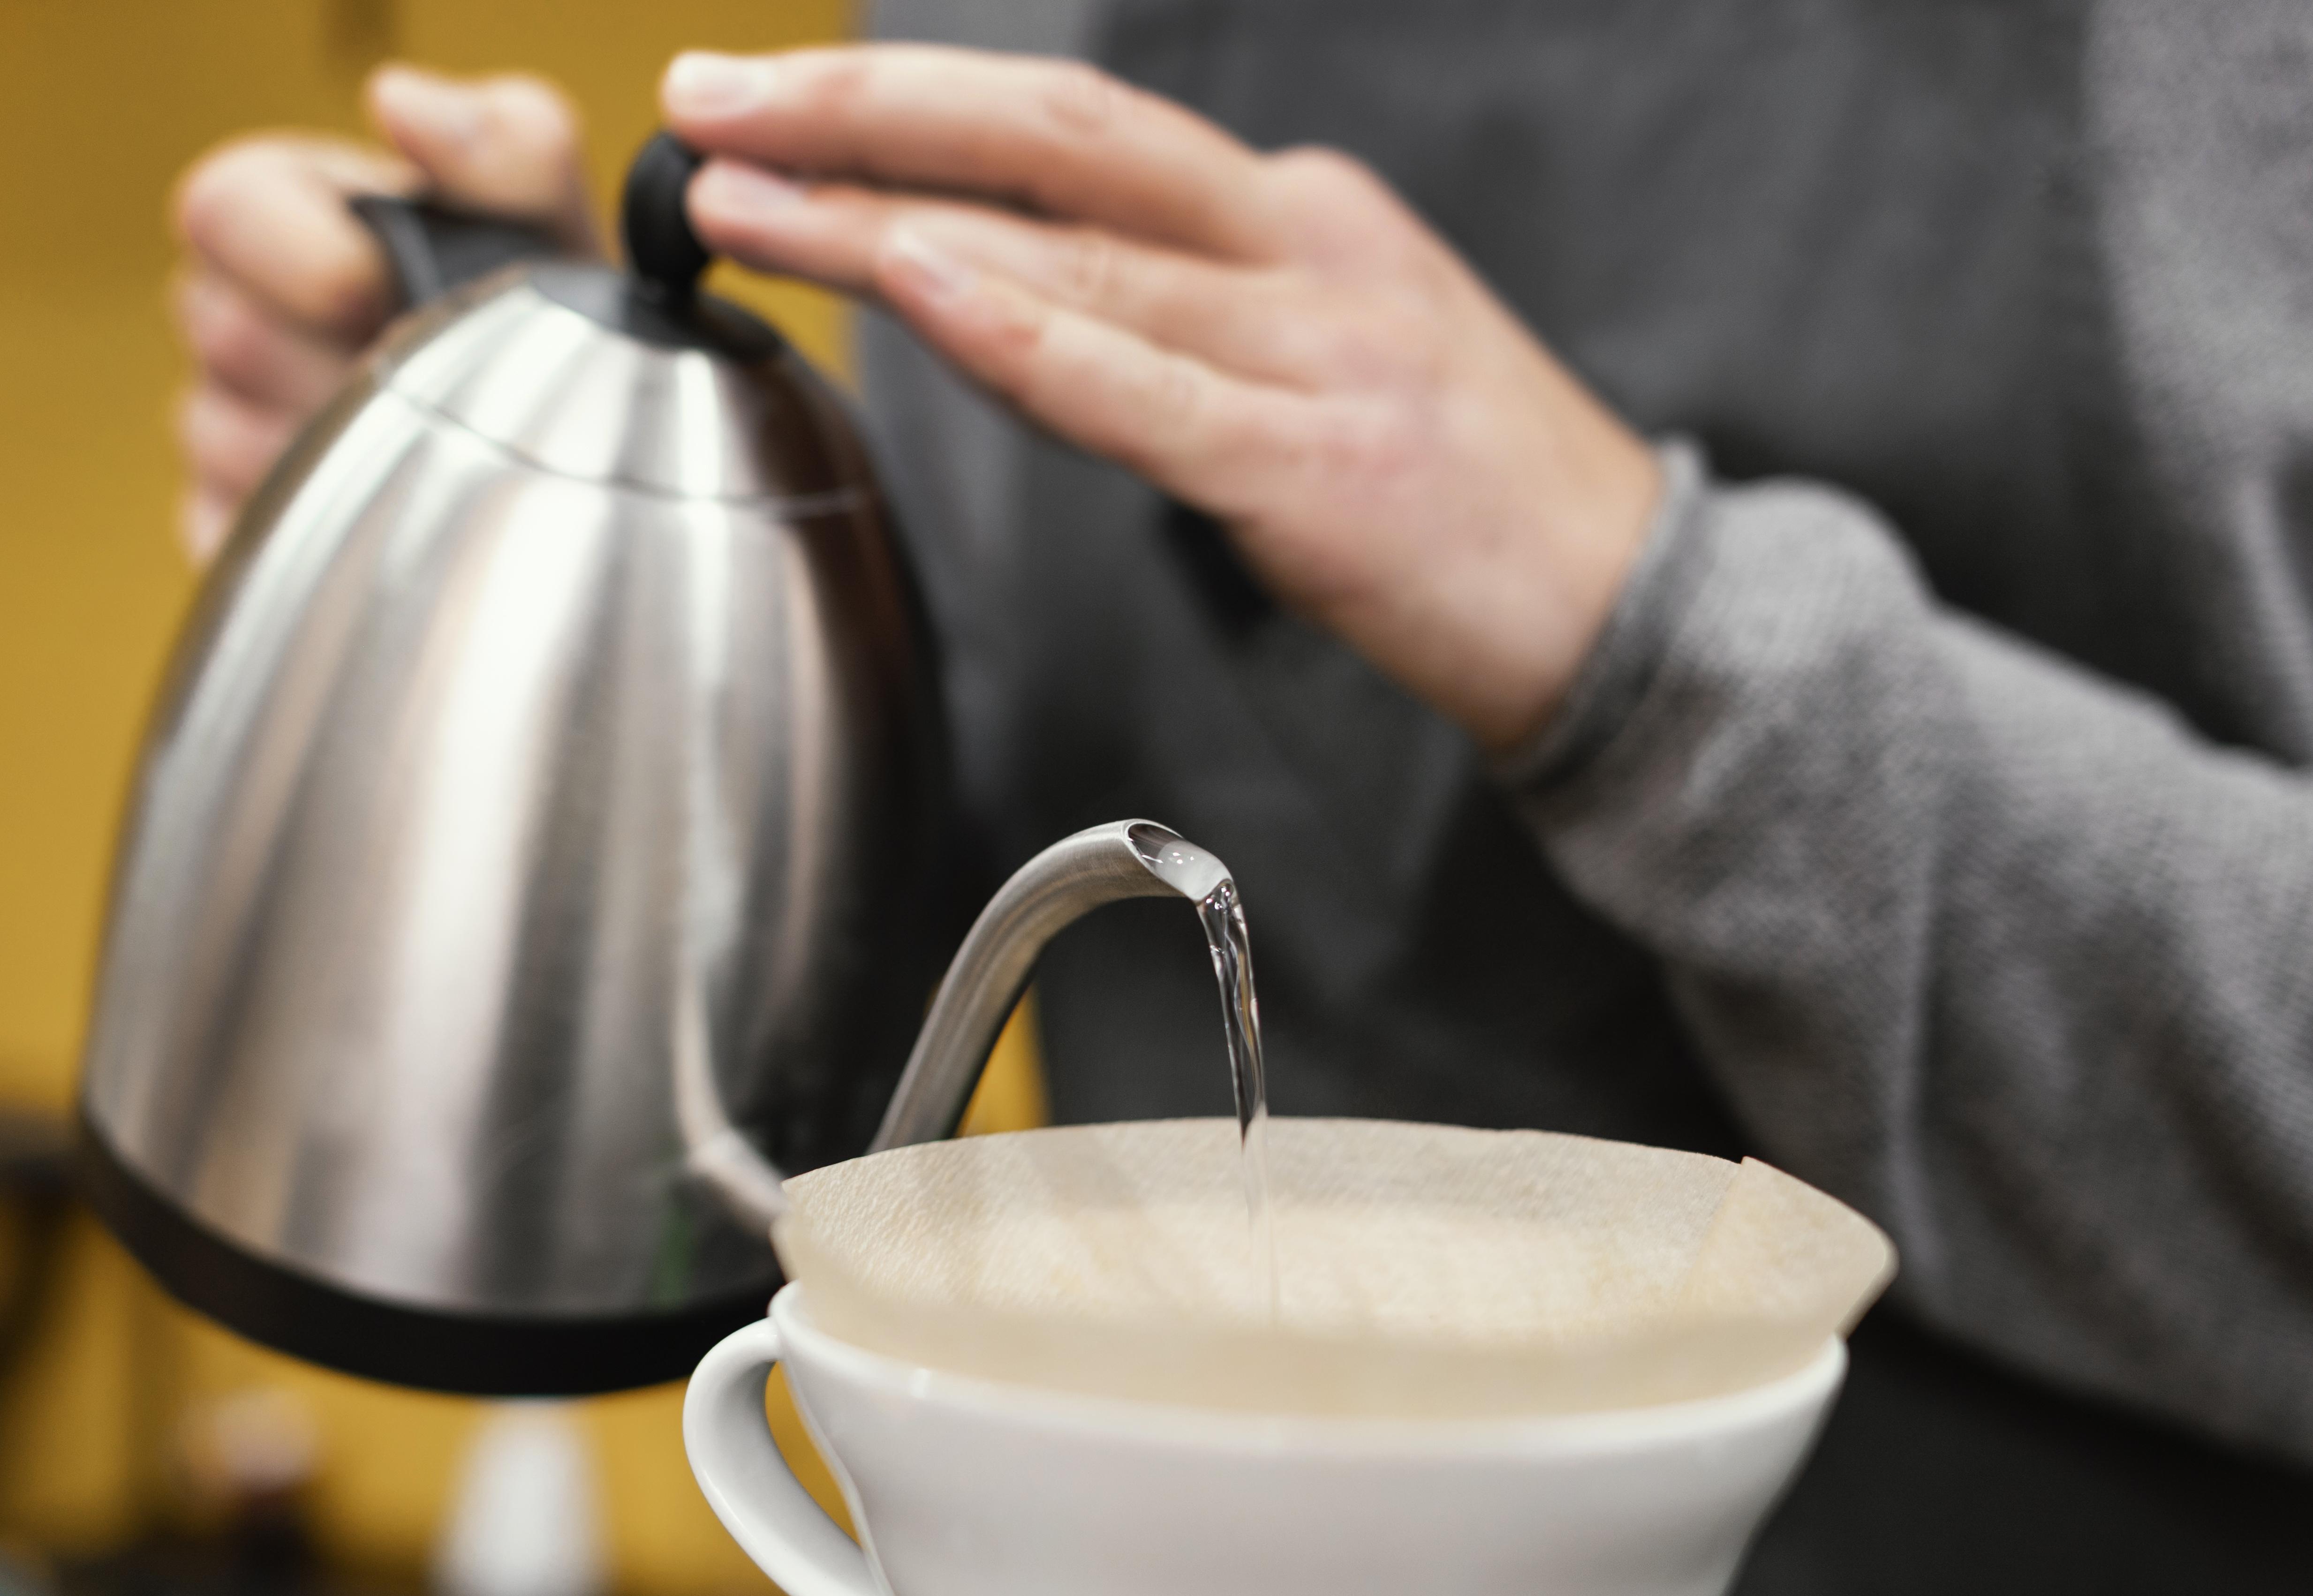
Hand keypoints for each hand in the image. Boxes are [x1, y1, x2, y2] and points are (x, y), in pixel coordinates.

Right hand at [169, 67, 596, 562]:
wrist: (580, 462)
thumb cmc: (547, 334)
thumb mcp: (557, 230)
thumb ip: (508, 148)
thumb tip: (408, 109)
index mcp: (286, 216)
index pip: (225, 206)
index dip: (311, 257)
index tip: (389, 294)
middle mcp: (241, 315)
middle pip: (232, 335)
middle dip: (351, 369)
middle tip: (436, 386)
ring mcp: (229, 425)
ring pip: (241, 446)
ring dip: (356, 458)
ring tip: (434, 452)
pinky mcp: (238, 529)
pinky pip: (250, 536)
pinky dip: (339, 538)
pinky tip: (402, 518)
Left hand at [664, 45, 1659, 752]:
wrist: (1632, 610)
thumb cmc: (1468, 503)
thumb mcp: (1334, 359)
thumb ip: (1191, 319)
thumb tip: (1022, 300)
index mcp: (1302, 219)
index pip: (1077, 142)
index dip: (912, 110)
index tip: (776, 108)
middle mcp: (1305, 252)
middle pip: (1054, 144)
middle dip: (865, 112)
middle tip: (709, 99)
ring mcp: (1320, 354)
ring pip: (1073, 255)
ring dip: (887, 220)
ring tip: (740, 199)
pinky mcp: (1318, 473)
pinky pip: (1141, 390)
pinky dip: (1020, 333)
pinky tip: (913, 286)